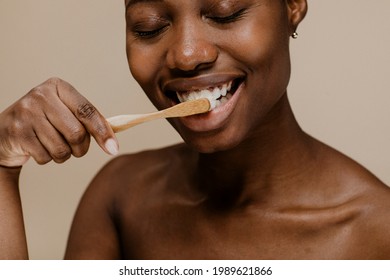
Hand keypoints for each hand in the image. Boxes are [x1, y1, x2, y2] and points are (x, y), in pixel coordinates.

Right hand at [0, 77, 118, 166]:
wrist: (4, 132)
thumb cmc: (44, 122)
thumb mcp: (65, 112)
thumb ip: (87, 121)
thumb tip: (112, 143)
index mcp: (58, 87)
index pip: (87, 111)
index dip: (102, 132)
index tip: (113, 148)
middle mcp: (41, 95)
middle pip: (77, 133)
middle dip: (81, 148)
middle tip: (76, 148)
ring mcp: (26, 113)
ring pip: (62, 149)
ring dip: (63, 155)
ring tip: (54, 146)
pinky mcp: (17, 132)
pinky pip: (46, 157)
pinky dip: (47, 159)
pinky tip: (38, 148)